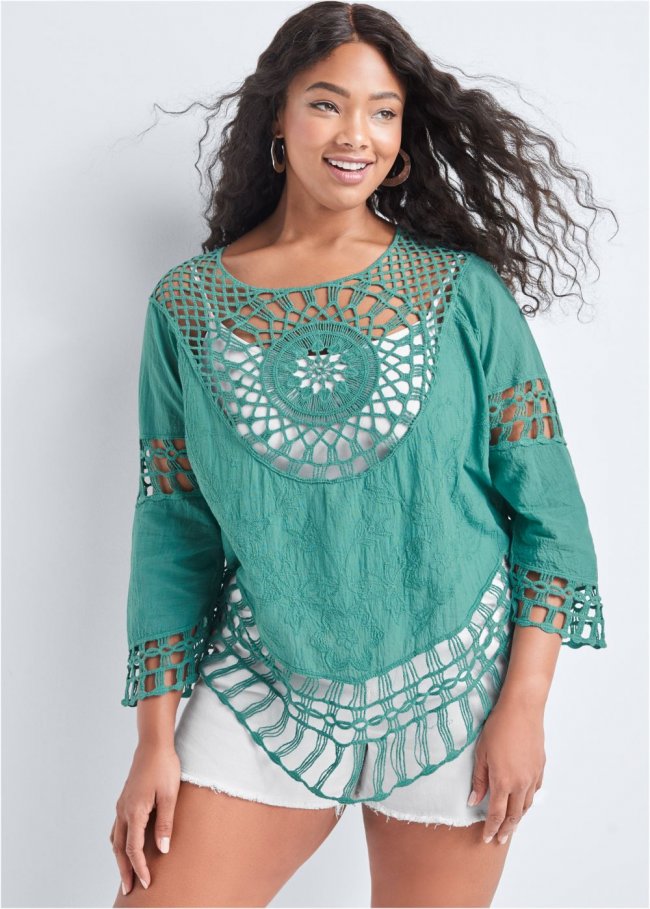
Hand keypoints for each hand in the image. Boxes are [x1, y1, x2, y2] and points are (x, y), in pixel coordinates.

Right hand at [109, 741, 180, 894]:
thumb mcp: (169, 795)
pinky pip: (118, 827)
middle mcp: (123, 810)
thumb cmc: (164, 767)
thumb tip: (163, 849)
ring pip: (116, 839)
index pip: (133, 849)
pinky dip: (120, 843)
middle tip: (129, 890)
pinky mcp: (125, 800)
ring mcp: (122, 805)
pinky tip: (125, 846)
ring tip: (126, 873)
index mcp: (134, 811)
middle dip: (124, 870)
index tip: (147, 883)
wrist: (153, 744)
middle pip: (120, 848)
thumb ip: (166, 823)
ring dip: (120, 858)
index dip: (140, 868)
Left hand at [468, 698, 544, 844]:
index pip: (497, 814)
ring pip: (526, 805)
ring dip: (518, 818)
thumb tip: (474, 801)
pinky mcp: (540, 767)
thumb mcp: (481, 753)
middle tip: (500, 840)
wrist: (522, 710)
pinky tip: (524, 802)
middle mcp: (520, 784)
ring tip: (511, 826)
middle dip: (506, 830)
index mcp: (503, 781)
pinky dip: (528, 801)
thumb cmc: (497, 727)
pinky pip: (535, 791)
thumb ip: (479, 779)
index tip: (486, 839)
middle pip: (514, 815)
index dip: (491, 829)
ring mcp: (533, 776)